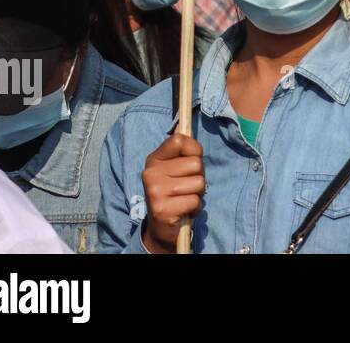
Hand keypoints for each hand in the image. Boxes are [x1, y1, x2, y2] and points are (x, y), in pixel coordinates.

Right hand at [140, 133, 203, 253]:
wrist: (162, 226)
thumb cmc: (175, 192)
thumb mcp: (175, 168)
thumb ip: (182, 149)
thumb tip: (182, 123)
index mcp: (153, 160)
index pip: (180, 140)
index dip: (194, 150)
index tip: (191, 160)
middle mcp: (150, 174)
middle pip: (196, 163)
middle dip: (198, 176)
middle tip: (186, 187)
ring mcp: (155, 192)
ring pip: (198, 183)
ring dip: (198, 194)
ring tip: (184, 199)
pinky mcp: (162, 209)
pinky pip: (194, 200)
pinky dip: (195, 207)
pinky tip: (184, 210)